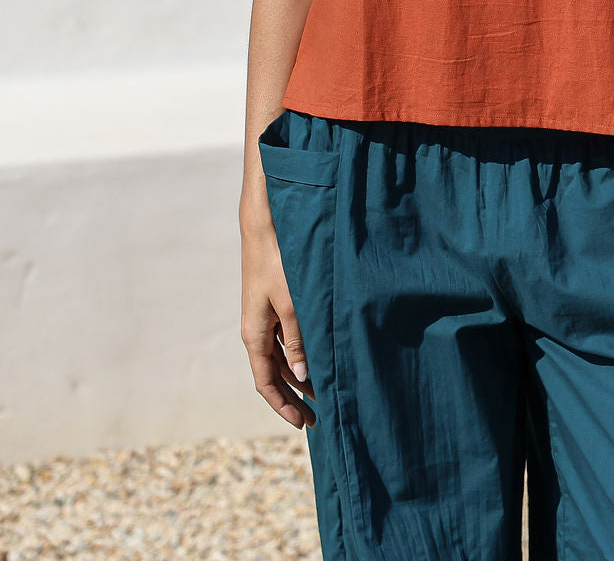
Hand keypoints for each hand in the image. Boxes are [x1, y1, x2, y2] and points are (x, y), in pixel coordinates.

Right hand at [240, 218, 316, 428]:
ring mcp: (264, 318)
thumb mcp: (291, 305)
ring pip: (281, 358)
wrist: (265, 227)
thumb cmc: (277, 264)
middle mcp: (256, 330)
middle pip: (273, 374)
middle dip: (293, 396)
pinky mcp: (273, 305)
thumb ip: (297, 341)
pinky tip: (316, 359)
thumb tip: (301, 377)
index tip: (302, 423)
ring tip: (322, 392)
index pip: (266, 382)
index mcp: (254, 335)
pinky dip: (299, 354)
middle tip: (317, 417)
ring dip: (298, 376)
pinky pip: (285, 339)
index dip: (283, 405)